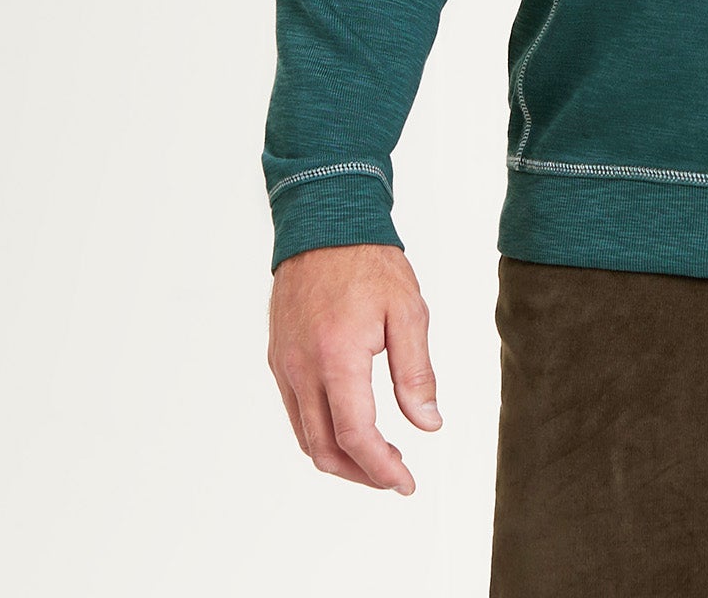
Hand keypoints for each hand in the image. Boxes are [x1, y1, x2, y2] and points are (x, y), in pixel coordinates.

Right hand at [267, 242, 441, 492]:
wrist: (325, 223)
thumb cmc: (370, 262)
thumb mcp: (409, 311)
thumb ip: (417, 373)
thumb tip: (428, 424)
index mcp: (337, 358)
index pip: (355, 436)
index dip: (381, 469)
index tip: (406, 483)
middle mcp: (302, 369)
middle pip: (324, 449)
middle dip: (360, 474)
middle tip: (395, 477)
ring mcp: (285, 365)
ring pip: (305, 436)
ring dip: (339, 458)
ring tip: (378, 458)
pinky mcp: (279, 358)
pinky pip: (296, 411)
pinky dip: (321, 432)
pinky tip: (350, 426)